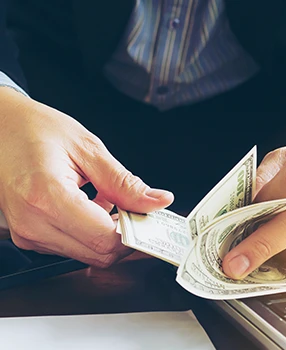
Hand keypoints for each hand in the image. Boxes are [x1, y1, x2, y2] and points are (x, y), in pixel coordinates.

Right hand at [0, 88, 173, 266]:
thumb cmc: (35, 129)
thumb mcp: (87, 148)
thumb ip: (124, 182)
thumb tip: (157, 201)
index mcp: (46, 197)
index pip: (105, 239)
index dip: (137, 234)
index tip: (153, 221)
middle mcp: (33, 223)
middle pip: (98, 253)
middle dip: (128, 237)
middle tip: (142, 212)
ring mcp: (29, 233)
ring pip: (87, 253)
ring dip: (110, 234)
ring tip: (117, 204)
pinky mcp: (30, 234)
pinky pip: (73, 245)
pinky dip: (93, 232)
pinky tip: (97, 207)